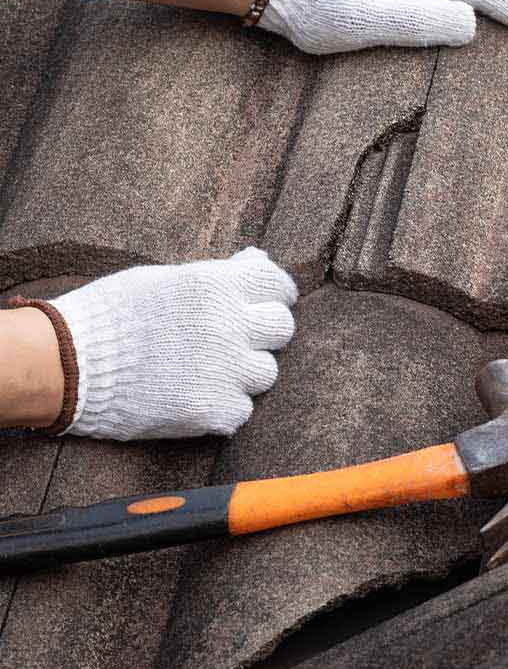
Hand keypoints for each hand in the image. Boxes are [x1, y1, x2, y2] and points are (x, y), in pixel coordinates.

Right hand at [50, 248, 297, 439]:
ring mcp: (223, 370)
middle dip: (263, 332)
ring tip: (210, 370)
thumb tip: (257, 258)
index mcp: (218, 286)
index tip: (264, 303)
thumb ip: (217, 274)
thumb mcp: (164, 279)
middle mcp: (229, 325)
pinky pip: (241, 410)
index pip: (278, 286)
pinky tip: (197, 396)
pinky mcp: (210, 409)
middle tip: (236, 338)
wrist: (65, 363)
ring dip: (244, 372)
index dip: (273, 295)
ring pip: (266, 372)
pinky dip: (224, 407)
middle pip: (281, 328)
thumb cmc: (110, 314)